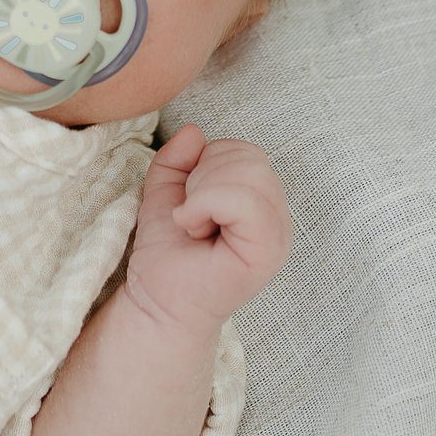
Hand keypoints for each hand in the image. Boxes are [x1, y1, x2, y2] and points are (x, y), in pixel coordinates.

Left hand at [123, 126, 291, 336]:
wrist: (156, 304)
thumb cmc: (166, 255)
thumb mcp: (165, 192)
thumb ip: (178, 159)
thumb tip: (194, 131)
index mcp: (262, 204)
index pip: (248, 152)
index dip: (208, 164)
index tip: (191, 204)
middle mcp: (279, 220)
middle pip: (251, 158)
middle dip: (204, 177)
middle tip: (190, 215)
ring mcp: (277, 237)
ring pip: (249, 173)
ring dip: (203, 193)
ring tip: (193, 224)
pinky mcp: (266, 253)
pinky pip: (244, 199)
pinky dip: (206, 203)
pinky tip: (193, 227)